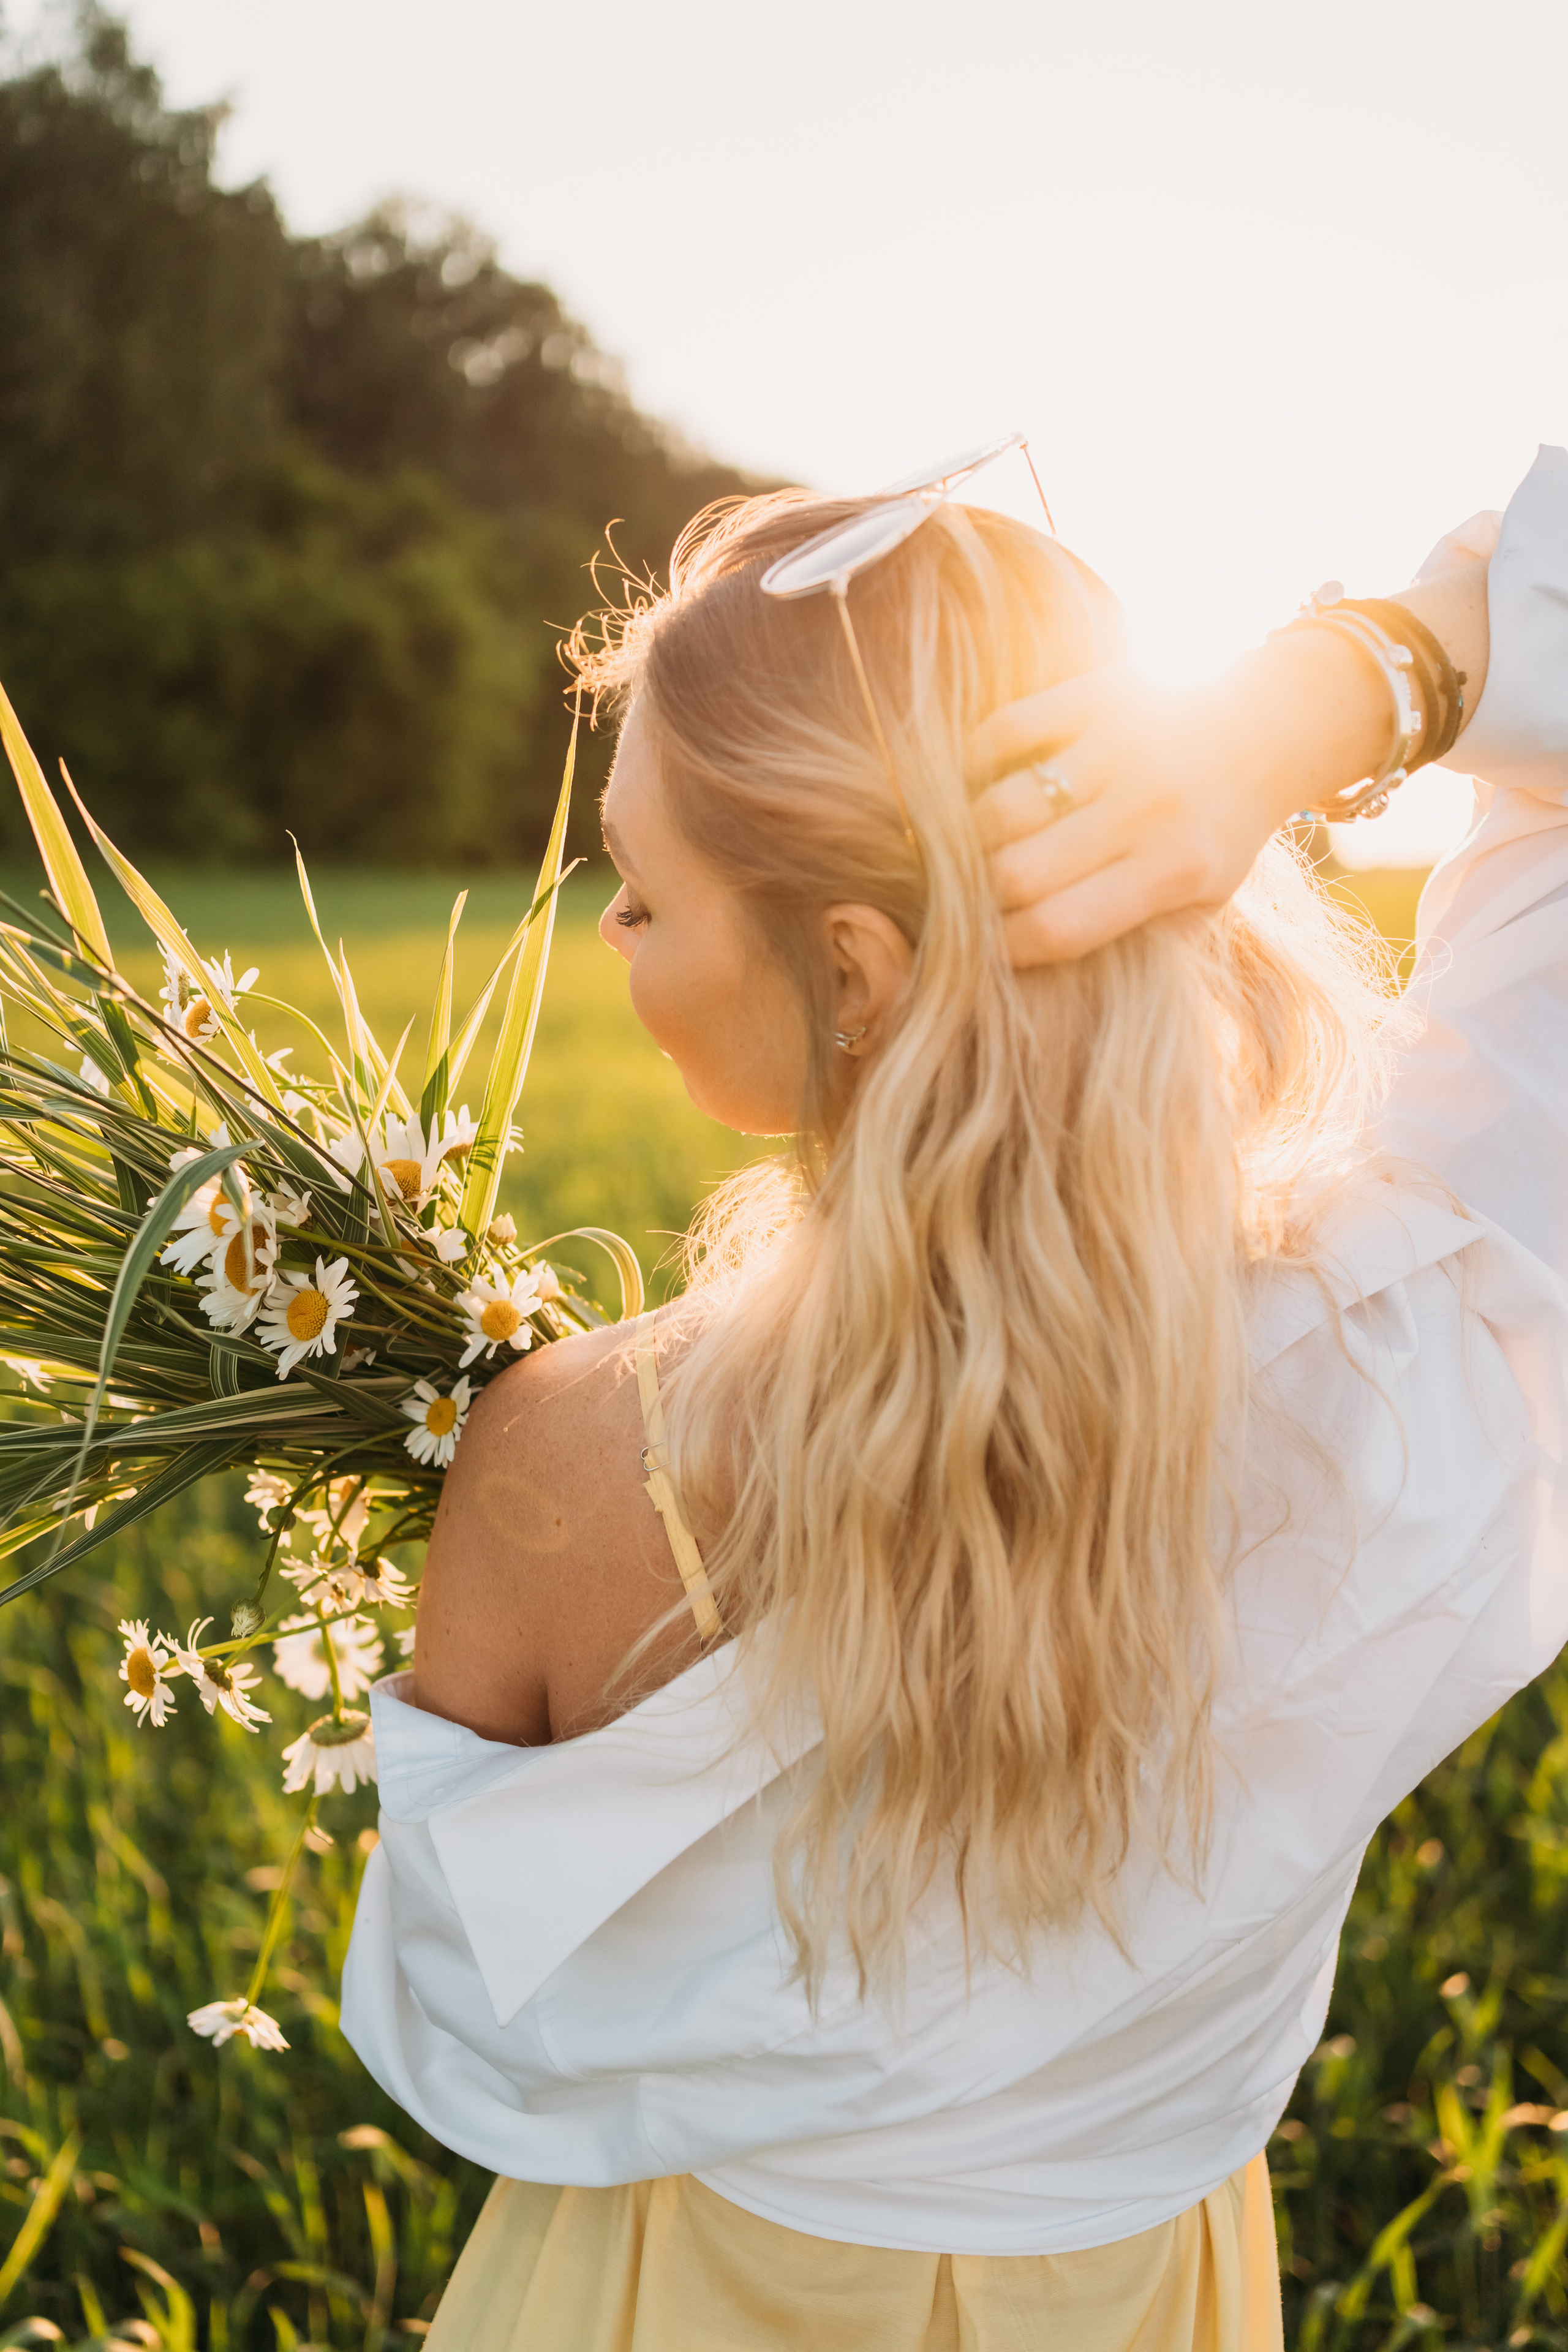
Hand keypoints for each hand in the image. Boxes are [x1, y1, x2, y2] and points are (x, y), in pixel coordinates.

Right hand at [966, 637, 1388, 967]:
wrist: (1271, 728)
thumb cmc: (1220, 833)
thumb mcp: (1203, 903)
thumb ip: (1136, 941)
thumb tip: (1038, 971)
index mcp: (1175, 869)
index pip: (1057, 929)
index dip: (1005, 950)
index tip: (990, 949)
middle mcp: (1147, 807)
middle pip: (1014, 873)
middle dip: (982, 895)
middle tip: (980, 894)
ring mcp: (1120, 745)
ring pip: (1000, 807)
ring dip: (972, 833)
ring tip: (979, 844)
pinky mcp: (1098, 694)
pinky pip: (1005, 732)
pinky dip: (976, 763)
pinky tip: (983, 784)